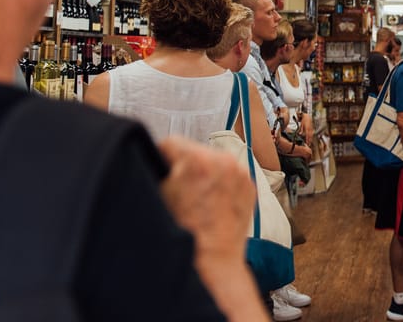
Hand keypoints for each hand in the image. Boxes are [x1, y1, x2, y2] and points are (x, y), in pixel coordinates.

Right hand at [158, 137, 254, 265]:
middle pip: (193, 149)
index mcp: (197, 161)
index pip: (170, 142)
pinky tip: (210, 202)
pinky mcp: (249, 185)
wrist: (212, 260)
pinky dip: (219, 182)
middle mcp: (223, 161)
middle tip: (177, 188)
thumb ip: (157, 170)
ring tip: (195, 197)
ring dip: (203, 172)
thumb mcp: (157, 196)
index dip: (160, 157)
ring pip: (212, 159)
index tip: (160, 171)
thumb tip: (153, 158)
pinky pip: (229, 173)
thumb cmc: (183, 234)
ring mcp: (240, 172)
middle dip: (184, 164)